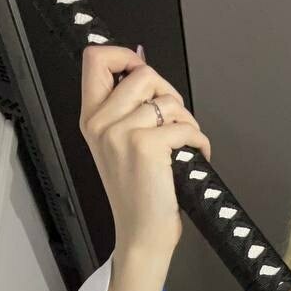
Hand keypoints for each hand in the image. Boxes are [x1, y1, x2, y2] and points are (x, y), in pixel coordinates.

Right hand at [79, 44, 211, 256]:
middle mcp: (101, 123)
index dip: (124, 54)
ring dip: (187, 120)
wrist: (140, 235)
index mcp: (91, 119)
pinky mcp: (147, 147)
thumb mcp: (118, 148)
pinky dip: (198, 140)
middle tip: (175, 119)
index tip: (141, 70)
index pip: (95, 59)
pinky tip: (195, 155)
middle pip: (143, 73)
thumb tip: (147, 74)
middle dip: (169, 93)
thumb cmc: (137, 196)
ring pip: (168, 100)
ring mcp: (122, 133)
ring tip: (185, 142)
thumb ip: (126, 111)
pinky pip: (184, 126)